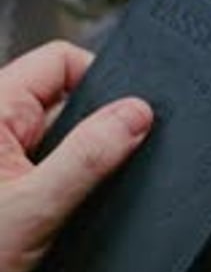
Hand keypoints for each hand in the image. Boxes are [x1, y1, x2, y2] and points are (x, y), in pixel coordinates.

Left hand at [0, 40, 152, 271]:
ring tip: (81, 197)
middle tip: (108, 167)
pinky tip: (73, 210)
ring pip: (65, 138)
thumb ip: (89, 156)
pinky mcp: (12, 183)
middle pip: (69, 100)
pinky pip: (56, 168)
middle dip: (96, 131)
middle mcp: (0, 123)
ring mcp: (6, 154)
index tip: (131, 116)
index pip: (62, 60)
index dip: (101, 80)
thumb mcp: (35, 206)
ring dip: (83, 164)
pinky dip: (72, 185)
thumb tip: (136, 115)